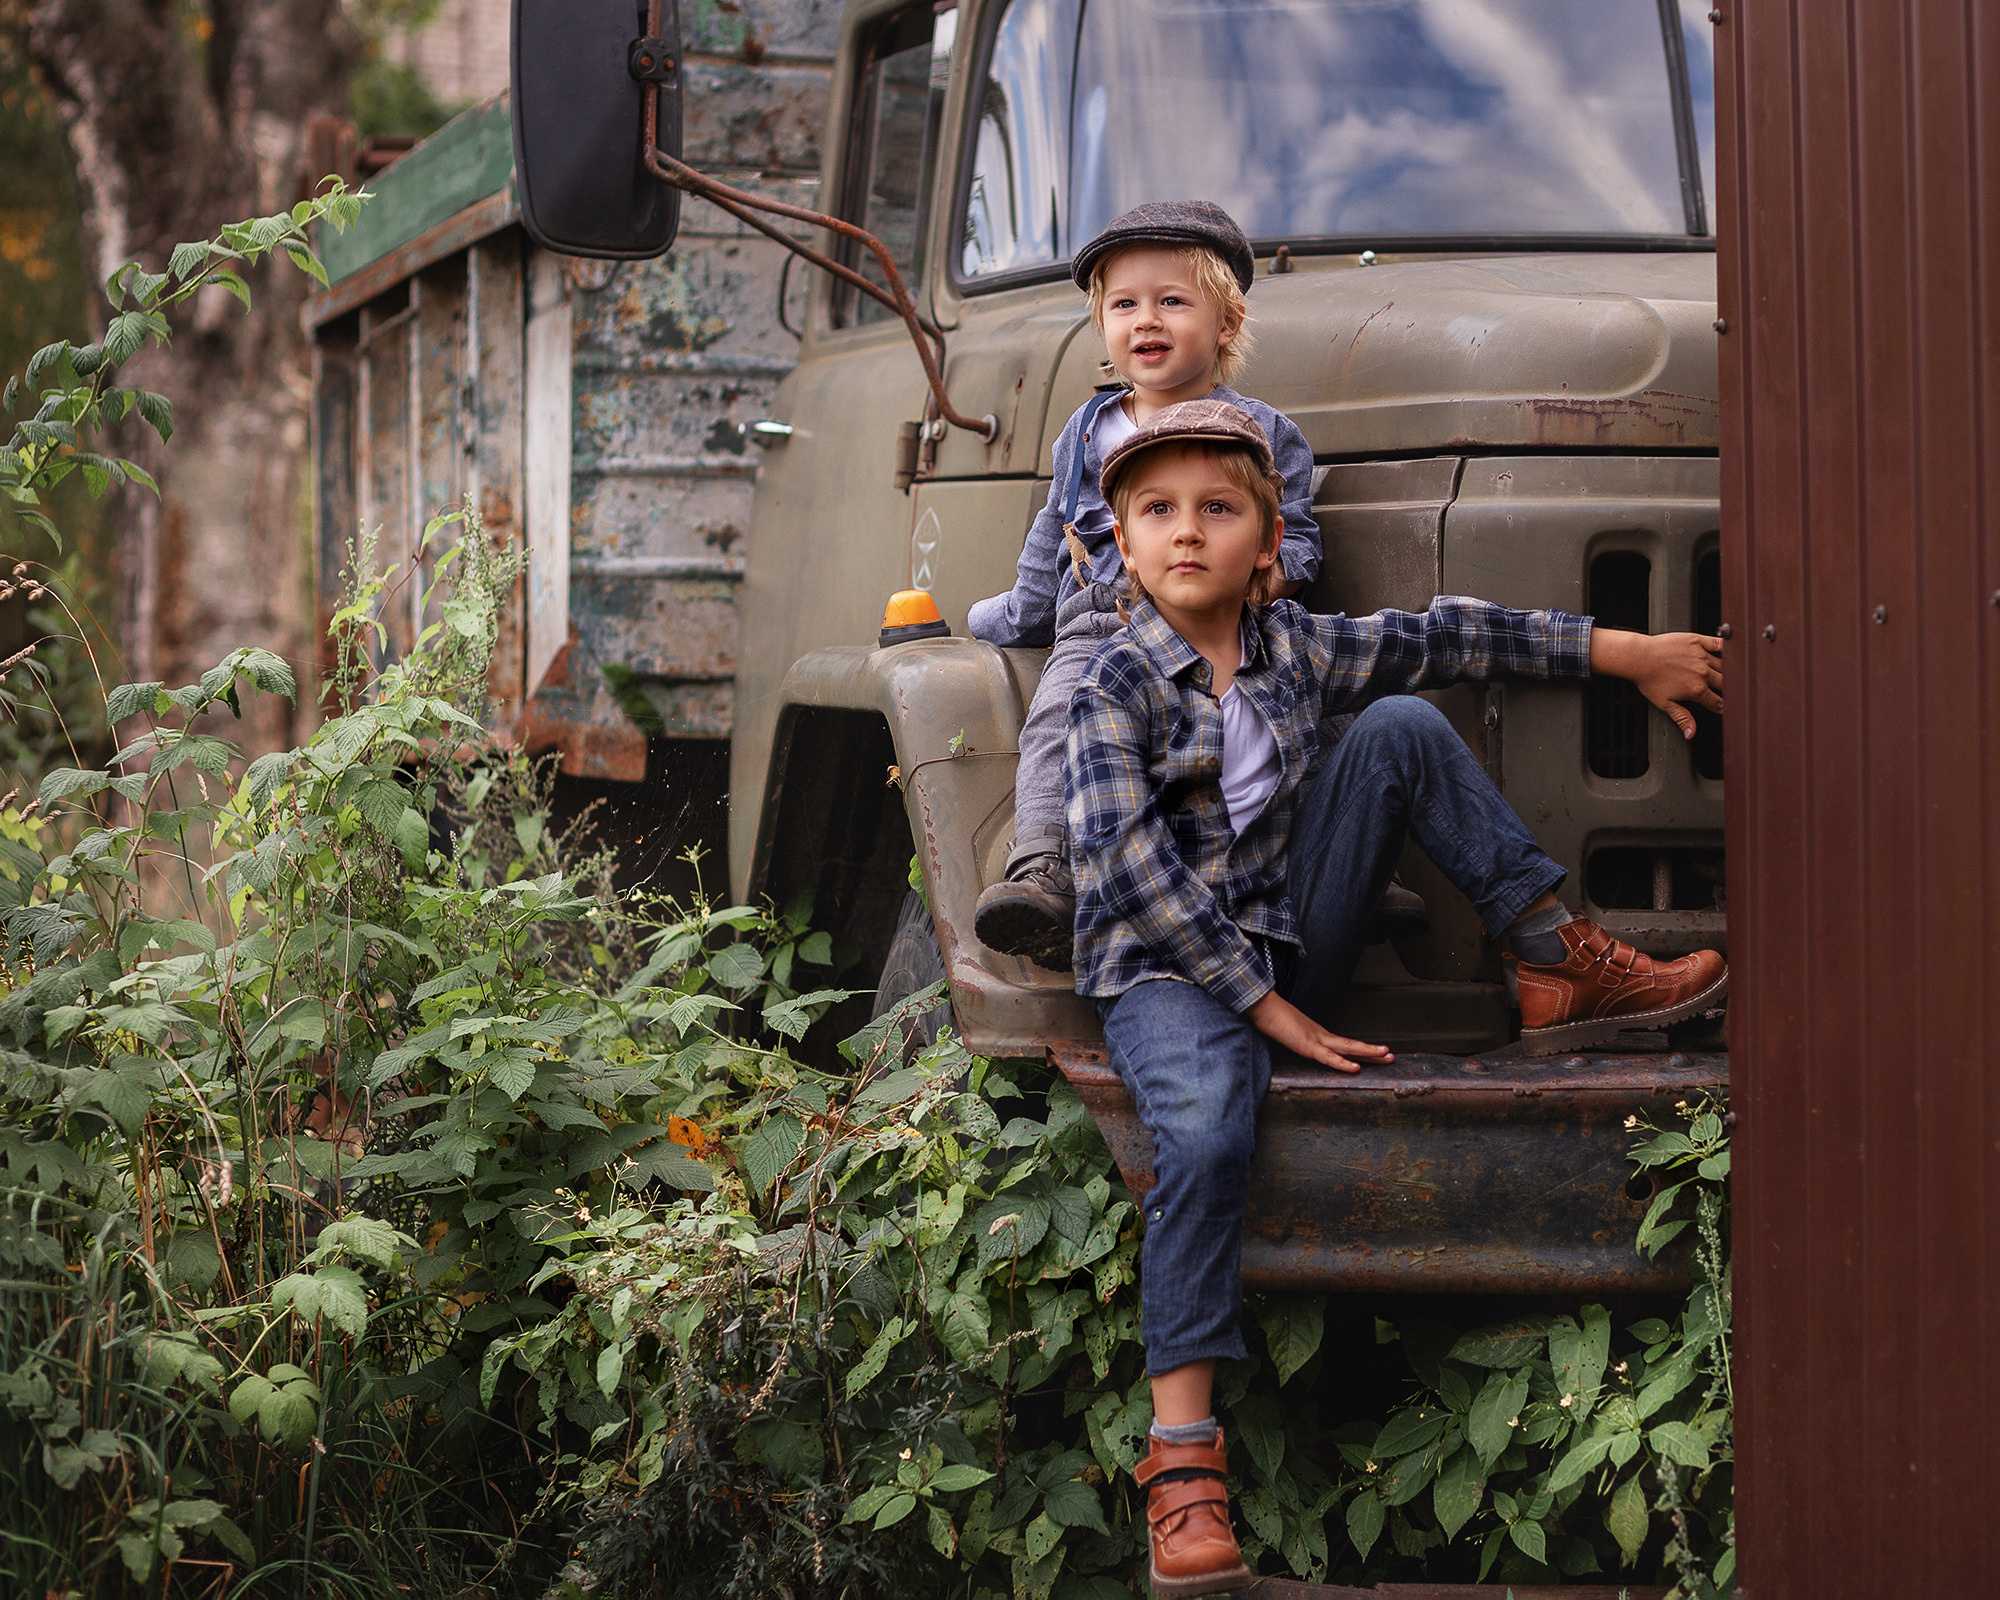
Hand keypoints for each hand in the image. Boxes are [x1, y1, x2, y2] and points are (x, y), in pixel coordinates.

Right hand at [1246, 991, 1393, 1072]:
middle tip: (1391, 1055)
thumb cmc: (1273, 1019)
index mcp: (1319, 1036)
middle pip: (1352, 1046)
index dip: (1362, 1050)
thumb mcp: (1290, 1034)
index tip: (1376, 1054)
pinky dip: (1343, 1063)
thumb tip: (1301, 1043)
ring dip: (1368, 1052)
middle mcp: (1322, 1036)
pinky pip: (1329, 1057)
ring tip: (1385, 1054)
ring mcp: (1316, 1040)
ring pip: (1348, 1049)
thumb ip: (1299, 1040)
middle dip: (1373, 1052)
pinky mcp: (1307, 1046)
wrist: (1263, 1006)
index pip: (1345, 1046)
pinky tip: (1355, 1067)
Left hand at [1590, 629, 1723, 738]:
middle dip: (1730, 691)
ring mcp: (1701, 656)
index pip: (1718, 703)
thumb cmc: (1649, 679)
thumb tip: (1691, 733)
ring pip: (1725, 666)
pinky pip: (1718, 644)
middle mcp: (1703, 673)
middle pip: (1725, 684)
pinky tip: (1732, 651)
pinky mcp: (1698, 641)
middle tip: (1733, 693)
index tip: (1727, 709)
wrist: (1639, 657)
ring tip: (1734, 676)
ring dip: (1730, 672)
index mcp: (1696, 690)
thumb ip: (1682, 718)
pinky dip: (1727, 647)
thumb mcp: (1664, 704)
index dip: (1723, 707)